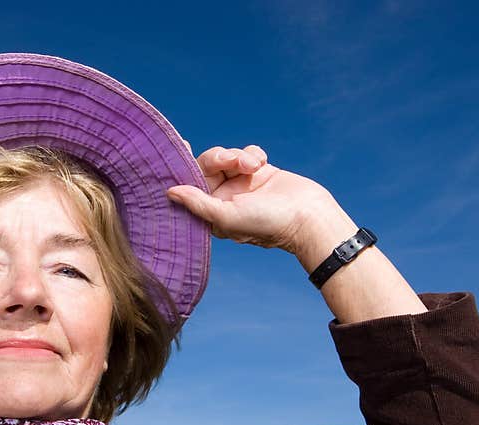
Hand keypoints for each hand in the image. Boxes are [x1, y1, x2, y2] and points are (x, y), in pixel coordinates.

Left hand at [167, 143, 348, 256]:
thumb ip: (197, 203)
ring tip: (254, 166)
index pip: (189, 186)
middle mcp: (224, 197)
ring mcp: (242, 183)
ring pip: (227, 155)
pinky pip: (246, 151)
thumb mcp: (226, 216)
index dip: (181, 168)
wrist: (307, 216)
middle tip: (231, 160)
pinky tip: (262, 164)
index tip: (179, 146)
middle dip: (218, 158)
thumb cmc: (267, 223)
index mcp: (212, 212)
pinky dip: (253, 153)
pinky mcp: (259, 171)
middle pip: (206, 166)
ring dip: (239, 156)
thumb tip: (170, 192)